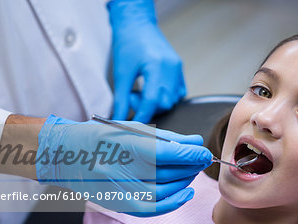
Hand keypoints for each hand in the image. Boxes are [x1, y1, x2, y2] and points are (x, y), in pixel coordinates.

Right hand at [36, 115, 211, 216]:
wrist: (66, 155)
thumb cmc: (99, 137)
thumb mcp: (132, 129)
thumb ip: (166, 138)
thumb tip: (195, 143)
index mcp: (123, 145)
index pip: (167, 153)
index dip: (191, 154)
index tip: (204, 152)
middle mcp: (120, 170)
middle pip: (167, 174)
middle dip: (190, 167)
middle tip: (200, 160)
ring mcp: (117, 190)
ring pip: (162, 193)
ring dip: (184, 184)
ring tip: (192, 173)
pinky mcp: (117, 203)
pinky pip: (150, 209)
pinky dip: (171, 203)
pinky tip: (184, 194)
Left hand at [107, 0, 185, 122]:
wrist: (136, 23)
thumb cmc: (127, 44)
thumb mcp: (121, 73)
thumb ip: (121, 100)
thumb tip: (118, 120)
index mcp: (156, 66)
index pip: (152, 100)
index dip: (142, 115)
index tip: (133, 125)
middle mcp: (172, 68)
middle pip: (165, 103)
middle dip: (149, 108)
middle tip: (132, 97)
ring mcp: (178, 68)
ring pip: (172, 100)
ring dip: (156, 103)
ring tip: (141, 91)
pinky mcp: (179, 69)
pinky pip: (177, 92)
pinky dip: (165, 97)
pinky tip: (152, 89)